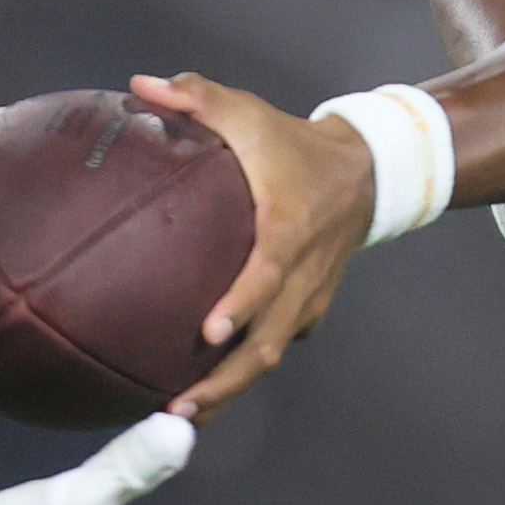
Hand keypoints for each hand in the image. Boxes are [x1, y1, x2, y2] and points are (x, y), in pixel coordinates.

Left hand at [134, 70, 376, 421]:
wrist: (366, 172)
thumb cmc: (293, 142)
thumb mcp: (248, 110)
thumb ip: (195, 96)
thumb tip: (139, 86)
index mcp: (288, 226)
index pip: (268, 272)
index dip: (242, 304)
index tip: (209, 332)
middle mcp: (303, 273)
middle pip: (267, 342)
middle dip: (225, 381)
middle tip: (178, 408)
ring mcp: (308, 298)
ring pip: (270, 355)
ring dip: (228, 390)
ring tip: (179, 417)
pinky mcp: (307, 310)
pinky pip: (273, 346)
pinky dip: (240, 373)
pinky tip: (199, 390)